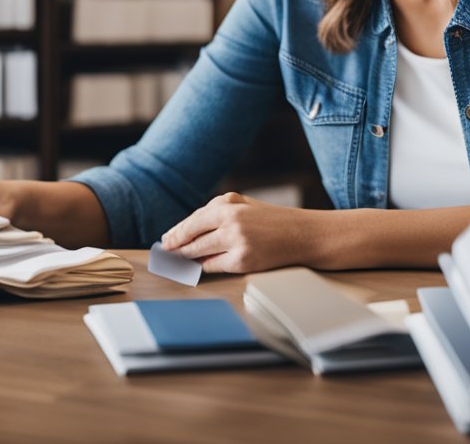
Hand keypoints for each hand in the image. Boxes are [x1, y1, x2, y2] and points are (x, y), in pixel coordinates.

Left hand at [159, 192, 317, 273]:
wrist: (303, 234)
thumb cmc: (272, 220)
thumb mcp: (245, 205)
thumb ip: (218, 214)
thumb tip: (190, 233)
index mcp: (228, 204)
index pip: (192, 221)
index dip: (176, 233)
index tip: (166, 241)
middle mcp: (230, 221)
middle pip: (191, 237)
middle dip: (177, 247)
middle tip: (167, 253)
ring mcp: (236, 241)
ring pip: (198, 252)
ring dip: (187, 257)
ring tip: (181, 260)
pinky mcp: (243, 260)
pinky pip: (214, 266)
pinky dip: (205, 266)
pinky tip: (201, 266)